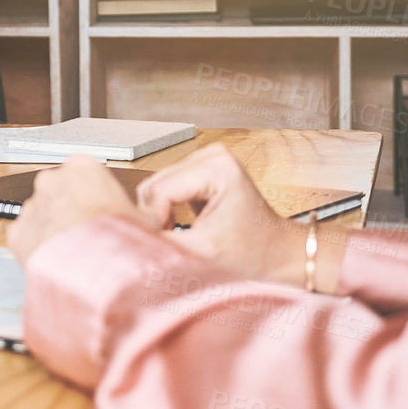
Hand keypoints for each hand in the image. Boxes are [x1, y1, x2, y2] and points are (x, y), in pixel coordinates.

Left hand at [8, 155, 141, 263]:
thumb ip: (147, 212)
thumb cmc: (117, 240)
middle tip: (90, 233)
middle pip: (60, 191)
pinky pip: (27, 237)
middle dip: (71, 209)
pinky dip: (38, 248)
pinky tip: (58, 260)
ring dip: (55, 229)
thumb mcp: (147, 221)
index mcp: (82, 167)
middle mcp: (52, 180)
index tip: (102, 210)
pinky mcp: (17, 231)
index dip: (96, 194)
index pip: (86, 173)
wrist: (92, 269)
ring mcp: (32, 205)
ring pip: (42, 215)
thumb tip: (156, 216)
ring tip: (75, 251)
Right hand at [135, 143, 310, 285]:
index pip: (160, 192)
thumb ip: (163, 243)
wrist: (280, 253)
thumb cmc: (254, 253)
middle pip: (154, 185)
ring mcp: (206, 159)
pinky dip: (166, 209)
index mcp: (217, 167)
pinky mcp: (202, 169)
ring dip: (160, 214)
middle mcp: (211, 155)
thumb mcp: (205, 252)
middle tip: (169, 242)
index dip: (155, 222)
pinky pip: (166, 187)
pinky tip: (181, 225)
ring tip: (177, 235)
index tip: (164, 245)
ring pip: (156, 186)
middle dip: (156, 216)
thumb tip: (127, 240)